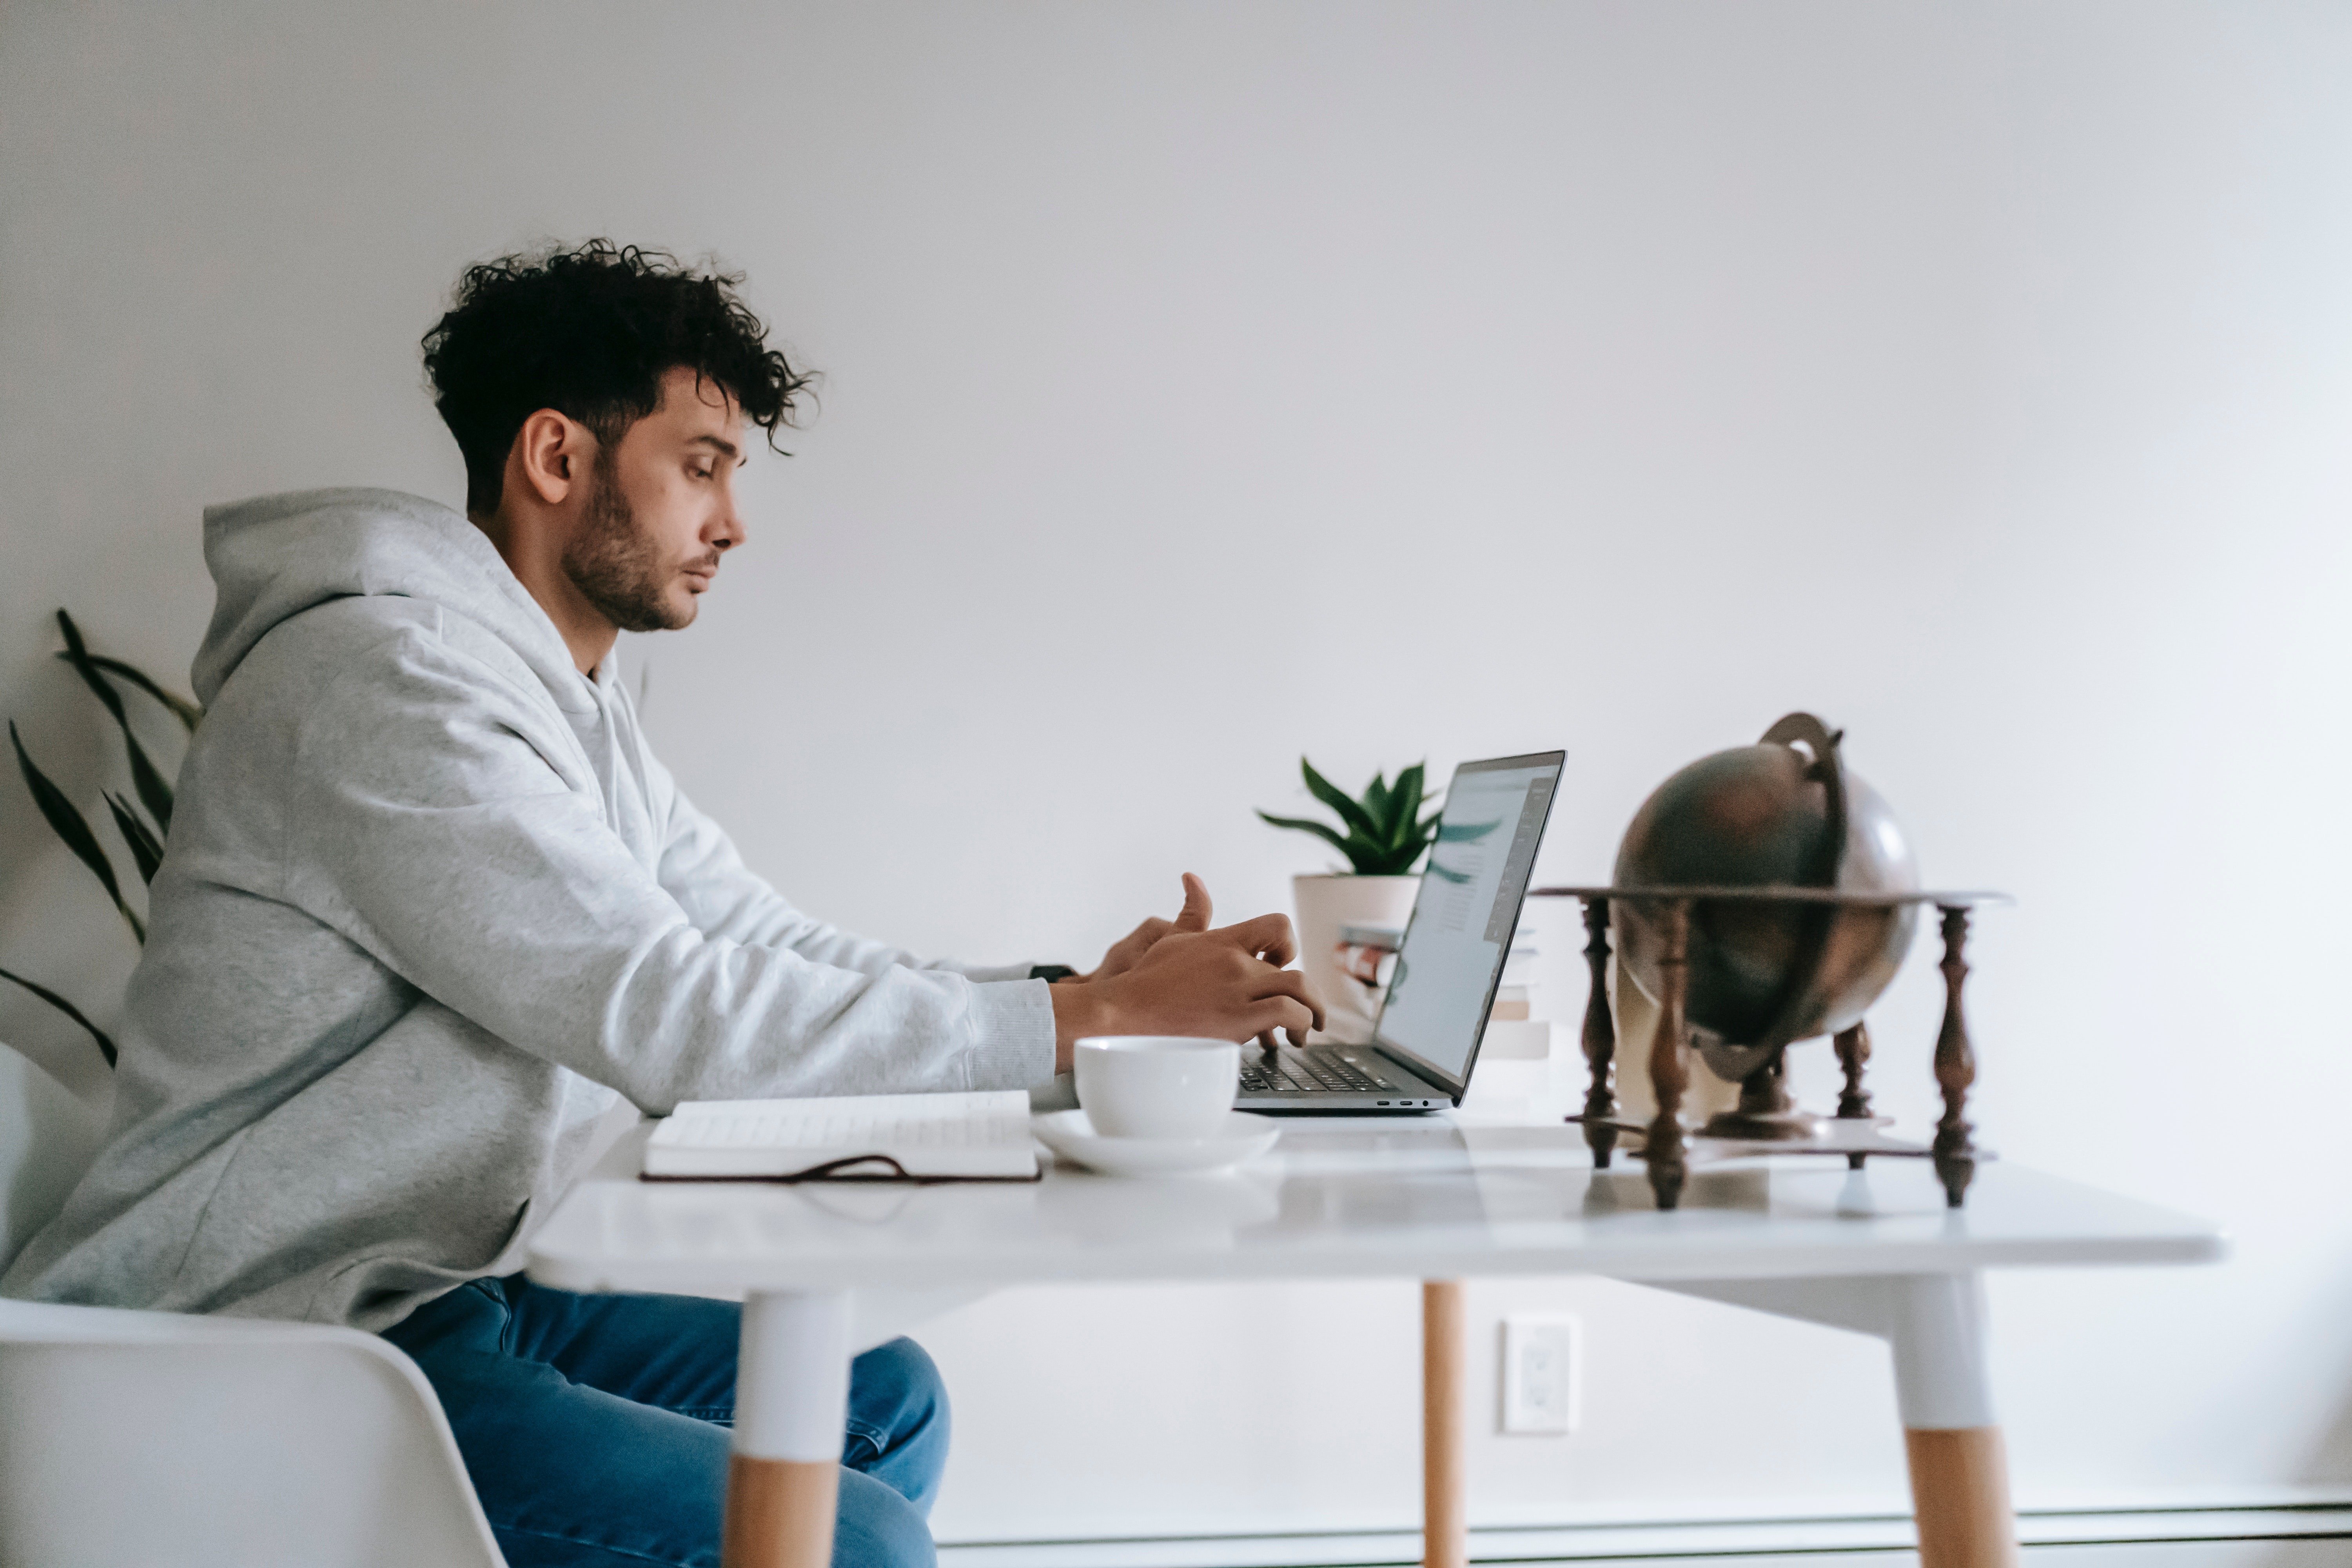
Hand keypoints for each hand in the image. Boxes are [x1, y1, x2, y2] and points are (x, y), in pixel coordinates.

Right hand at [1048, 874, 1321, 1067]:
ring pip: (1299, 989)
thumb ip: (1192, 911)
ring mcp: (1237, 991)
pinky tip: (1291, 1039)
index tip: (1282, 964)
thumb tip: (1192, 877)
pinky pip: (1287, 1014)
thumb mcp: (1171, 939)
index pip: (1277, 925)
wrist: (1122, 1015)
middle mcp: (1235, 962)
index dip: (1287, 946)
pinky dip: (1298, 1025)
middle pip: (1291, 966)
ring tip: (1308, 1028)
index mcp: (1222, 941)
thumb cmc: (1143, 983)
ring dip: (1312, 1010)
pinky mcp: (1237, 1021)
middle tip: (1304, 1007)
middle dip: (1304, 991)